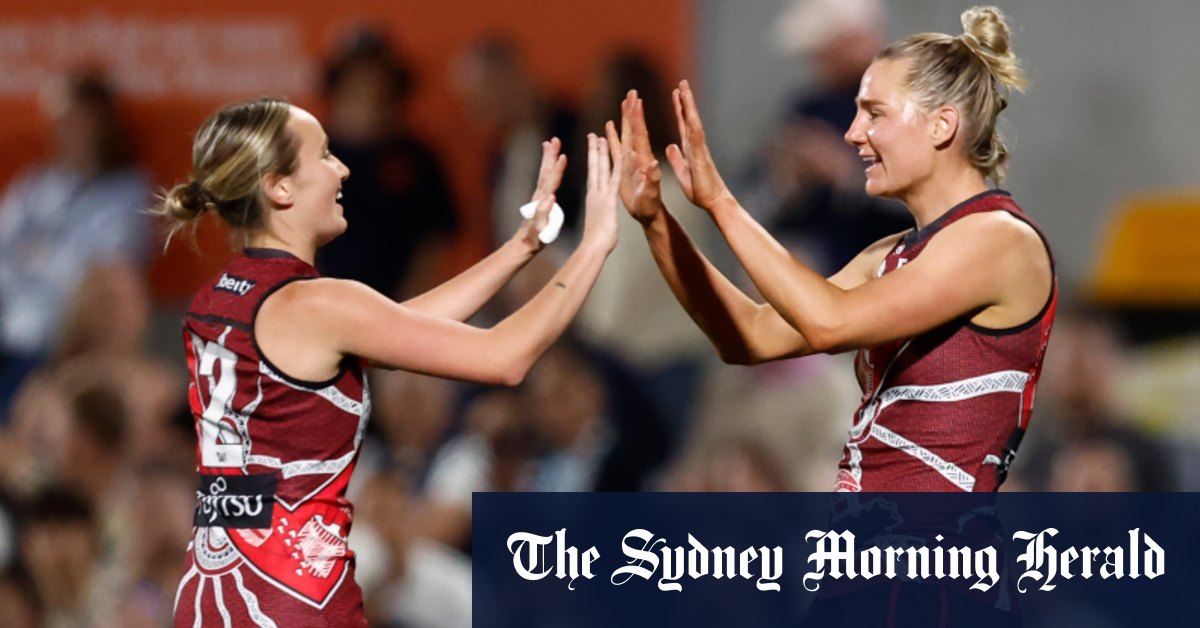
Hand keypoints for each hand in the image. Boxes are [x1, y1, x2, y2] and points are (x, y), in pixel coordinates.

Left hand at [514, 138, 566, 252]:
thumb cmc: (533, 240)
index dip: (557, 169)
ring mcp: (538, 197)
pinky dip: (548, 169)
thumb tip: (550, 197)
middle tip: (554, 140)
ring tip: (550, 144)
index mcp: (542, 202)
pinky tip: (551, 165)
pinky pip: (545, 180)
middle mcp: (539, 196)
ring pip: (544, 173)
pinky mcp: (540, 200)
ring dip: (548, 158)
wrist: (523, 245)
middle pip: (545, 172)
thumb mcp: (539, 230)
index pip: (551, 182)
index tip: (563, 155)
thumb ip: (542, 214)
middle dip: (550, 156)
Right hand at [581, 132, 620, 253]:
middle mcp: (595, 192)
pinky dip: (617, 166)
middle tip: (594, 135)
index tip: (592, 147)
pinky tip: (619, 154)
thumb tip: (596, 213)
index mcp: (593, 197)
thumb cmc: (596, 241)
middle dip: (595, 150)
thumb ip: (597, 213)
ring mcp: (601, 195)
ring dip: (601, 152)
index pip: (593, 173)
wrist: (594, 248)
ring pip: (601, 168)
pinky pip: (614, 179)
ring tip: (599, 136)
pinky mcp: (609, 199)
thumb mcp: (597, 222)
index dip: (593, 159)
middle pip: (595, 167)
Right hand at [607, 90, 665, 225]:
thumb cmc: (650, 206)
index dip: (637, 118)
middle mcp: (638, 156)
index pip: (640, 135)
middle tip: (633, 92)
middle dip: (633, 111)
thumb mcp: (651, 194)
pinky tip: (609, 125)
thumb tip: (652, 164)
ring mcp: (630, 161)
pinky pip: (616, 148)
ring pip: (626, 135)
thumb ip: (651, 179)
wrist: (648, 214)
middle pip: (634, 129)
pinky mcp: (623, 167)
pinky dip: (613, 136)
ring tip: (624, 101)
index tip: (636, 101)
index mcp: (644, 160)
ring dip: (624, 119)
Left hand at [665, 80, 734, 211]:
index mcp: (690, 148)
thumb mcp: (683, 172)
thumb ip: (677, 158)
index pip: (683, 124)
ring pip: (693, 121)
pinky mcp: (701, 156)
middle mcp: (696, 145)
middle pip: (689, 117)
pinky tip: (689, 112)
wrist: (714, 202)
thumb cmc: (700, 190)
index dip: (679, 109)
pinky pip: (696, 136)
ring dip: (689, 105)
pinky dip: (693, 124)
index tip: (675, 93)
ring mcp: (700, 148)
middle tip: (681, 82)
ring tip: (684, 88)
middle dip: (685, 100)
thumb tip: (671, 146)